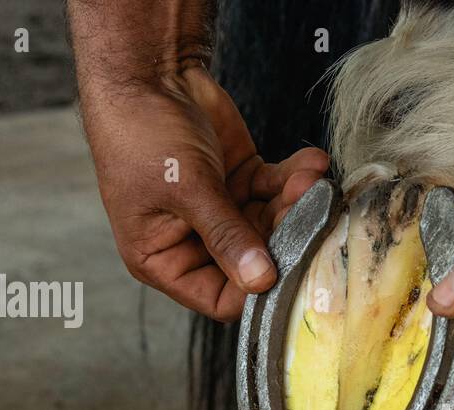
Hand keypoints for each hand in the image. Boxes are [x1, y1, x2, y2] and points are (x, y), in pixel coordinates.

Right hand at [79, 64, 327, 319]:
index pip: (219, 299)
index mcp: (162, 259)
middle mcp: (192, 242)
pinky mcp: (241, 181)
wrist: (146, 68)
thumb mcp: (186, 189)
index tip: (290, 269)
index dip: (255, 290)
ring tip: (310, 180)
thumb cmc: (141, 131)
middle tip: (309, 214)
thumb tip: (261, 282)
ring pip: (271, 226)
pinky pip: (276, 192)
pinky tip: (312, 164)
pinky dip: (295, 180)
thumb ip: (227, 236)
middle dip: (283, 238)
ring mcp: (220, 212)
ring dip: (295, 205)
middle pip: (254, 262)